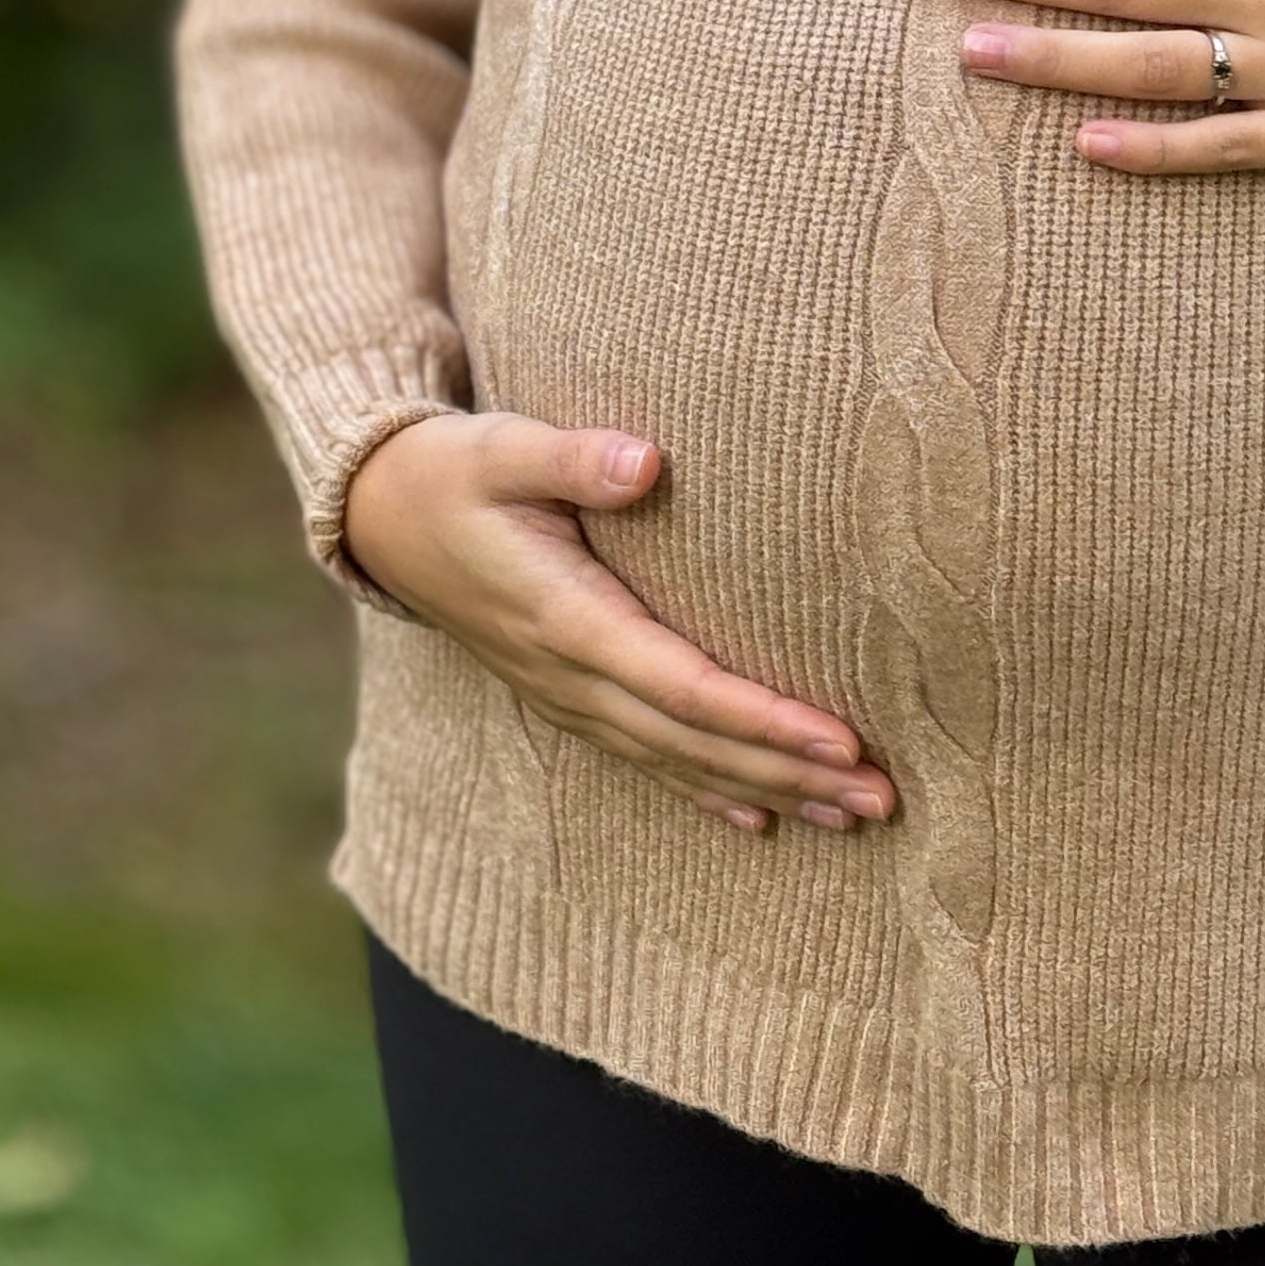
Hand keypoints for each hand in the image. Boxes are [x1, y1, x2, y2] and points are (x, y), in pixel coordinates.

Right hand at [342, 413, 897, 836]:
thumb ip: (575, 457)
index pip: (683, 685)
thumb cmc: (456, 470)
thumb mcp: (505, 447)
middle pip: (695, 742)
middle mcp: (569, 675)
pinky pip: (647, 757)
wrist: (382, 515)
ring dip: (768, 790)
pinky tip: (762, 818)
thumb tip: (647, 462)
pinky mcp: (567, 694)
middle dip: (791, 773)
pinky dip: (707, 790)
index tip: (841, 738)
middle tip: (882, 798)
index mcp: (566, 618)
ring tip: (852, 816)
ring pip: (679, 762)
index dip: (762, 719)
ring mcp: (566, 695)